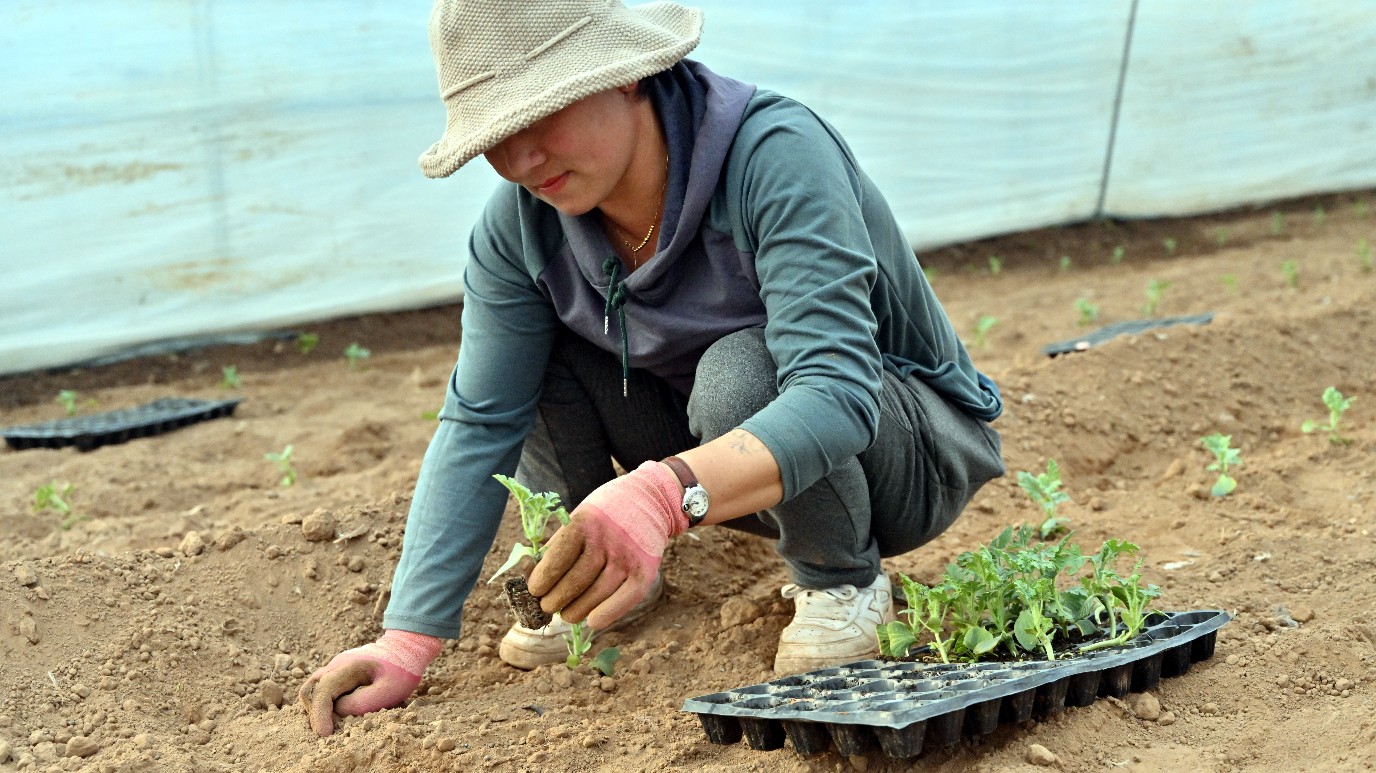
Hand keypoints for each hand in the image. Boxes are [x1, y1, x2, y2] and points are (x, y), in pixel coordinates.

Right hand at [298, 629, 442, 736]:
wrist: (405, 649)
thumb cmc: (401, 670)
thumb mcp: (389, 690)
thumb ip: (362, 702)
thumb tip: (338, 712)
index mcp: (349, 667)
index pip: (324, 690)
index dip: (320, 714)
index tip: (325, 734)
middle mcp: (336, 665)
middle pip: (310, 690)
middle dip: (315, 714)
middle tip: (329, 732)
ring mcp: (334, 668)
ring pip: (312, 690)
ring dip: (317, 710)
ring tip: (332, 725)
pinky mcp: (336, 674)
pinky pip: (320, 690)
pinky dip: (323, 705)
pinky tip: (337, 716)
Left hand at [528, 460, 685, 628]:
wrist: (650, 500)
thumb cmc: (604, 514)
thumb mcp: (579, 517)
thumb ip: (557, 545)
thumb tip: (531, 576)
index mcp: (585, 522)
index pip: (557, 558)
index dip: (542, 579)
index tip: (534, 590)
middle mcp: (607, 539)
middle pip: (575, 581)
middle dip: (555, 600)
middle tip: (547, 607)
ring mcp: (628, 556)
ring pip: (596, 594)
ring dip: (576, 611)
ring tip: (566, 614)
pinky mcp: (645, 571)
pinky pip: (624, 599)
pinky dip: (606, 614)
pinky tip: (592, 621)